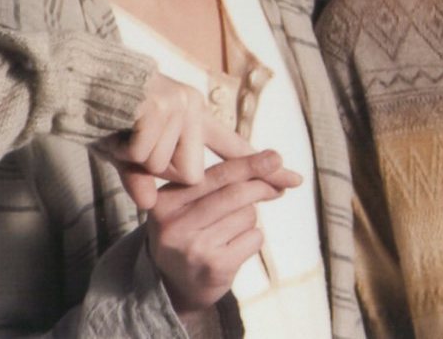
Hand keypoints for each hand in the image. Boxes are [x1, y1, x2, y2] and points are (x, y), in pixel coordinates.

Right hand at [96, 73, 256, 209]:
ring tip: (124, 132)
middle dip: (160, 170)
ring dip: (138, 159)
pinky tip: (117, 131)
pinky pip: (145, 157)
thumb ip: (144, 178)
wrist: (80, 80)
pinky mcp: (159, 107)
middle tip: (137, 142)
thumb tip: (151, 205)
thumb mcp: (129, 153)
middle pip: (192, 174)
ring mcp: (178, 105)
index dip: (261, 167)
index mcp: (192, 114)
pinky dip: (125, 152)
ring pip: (165, 167)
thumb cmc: (106, 117)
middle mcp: (192, 106)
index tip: (293, 181)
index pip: (232, 147)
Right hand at [146, 149, 301, 314]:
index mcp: (165, 201)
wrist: (176, 286)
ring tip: (232, 229)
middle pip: (235, 194)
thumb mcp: (188, 203)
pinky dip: (254, 237)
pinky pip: (254, 238)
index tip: (276, 158)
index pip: (216, 175)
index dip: (249, 164)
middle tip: (278, 187)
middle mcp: (175, 225)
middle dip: (262, 187)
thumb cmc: (190, 232)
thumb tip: (273, 164)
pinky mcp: (214, 268)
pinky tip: (236, 246)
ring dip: (251, 217)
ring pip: (247, 215)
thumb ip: (220, 181)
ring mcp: (194, 248)